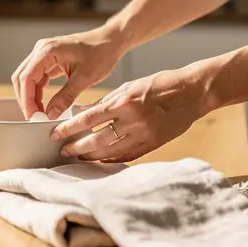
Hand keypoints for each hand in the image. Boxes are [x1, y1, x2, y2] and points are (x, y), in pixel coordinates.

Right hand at [11, 28, 122, 119]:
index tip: (32, 115)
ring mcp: (43, 53)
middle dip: (25, 98)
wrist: (110, 41)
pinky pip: (37, 77)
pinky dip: (37, 91)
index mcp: (48, 51)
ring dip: (30, 96)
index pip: (26, 77)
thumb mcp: (84, 78)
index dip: (26, 98)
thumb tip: (50, 114)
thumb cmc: (100, 53)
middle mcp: (41, 49)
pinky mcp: (48, 59)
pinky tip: (44, 104)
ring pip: (27, 78)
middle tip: (34, 117)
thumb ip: (66, 97)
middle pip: (22, 77)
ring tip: (39, 113)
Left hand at [51, 68, 207, 162]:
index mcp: (124, 102)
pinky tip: (100, 161)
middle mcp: (132, 121)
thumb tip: (83, 114)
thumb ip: (106, 102)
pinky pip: (127, 156)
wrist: (193, 92)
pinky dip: (111, 160)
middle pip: (96, 140)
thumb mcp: (128, 87)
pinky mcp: (153, 145)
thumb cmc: (159, 84)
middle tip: (63, 151)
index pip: (88, 119)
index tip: (54, 134)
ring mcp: (143, 135)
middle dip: (76, 147)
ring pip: (110, 152)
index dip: (69, 128)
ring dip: (91, 156)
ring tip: (78, 156)